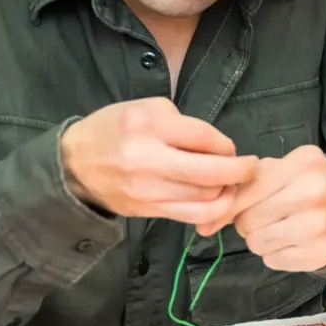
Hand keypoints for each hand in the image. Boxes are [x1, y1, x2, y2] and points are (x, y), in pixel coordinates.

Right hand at [60, 97, 256, 226]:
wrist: (74, 166)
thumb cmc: (114, 130)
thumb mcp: (147, 109)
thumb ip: (185, 124)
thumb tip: (220, 148)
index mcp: (147, 127)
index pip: (205, 138)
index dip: (228, 145)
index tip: (233, 148)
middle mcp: (147, 161)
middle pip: (210, 173)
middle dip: (240, 171)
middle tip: (251, 168)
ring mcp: (148, 191)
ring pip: (206, 198)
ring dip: (227, 191)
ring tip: (232, 183)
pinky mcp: (149, 211)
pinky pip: (193, 216)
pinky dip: (214, 209)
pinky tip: (218, 199)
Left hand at [202, 145, 325, 272]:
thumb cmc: (304, 187)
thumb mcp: (279, 172)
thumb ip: (242, 188)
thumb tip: (204, 224)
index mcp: (303, 164)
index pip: (246, 190)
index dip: (229, 205)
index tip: (221, 215)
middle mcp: (314, 192)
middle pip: (248, 219)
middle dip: (248, 222)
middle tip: (264, 217)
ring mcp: (319, 224)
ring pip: (257, 242)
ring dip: (260, 239)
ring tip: (278, 229)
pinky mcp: (320, 253)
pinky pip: (273, 260)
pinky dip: (275, 253)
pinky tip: (291, 242)